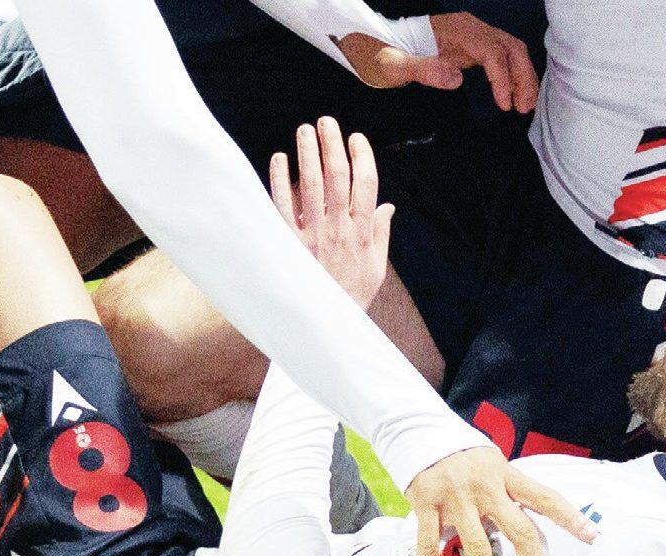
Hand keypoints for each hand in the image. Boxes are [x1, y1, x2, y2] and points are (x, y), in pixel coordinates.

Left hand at [270, 117, 393, 309]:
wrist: (323, 323)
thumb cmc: (352, 295)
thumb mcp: (376, 268)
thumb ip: (380, 234)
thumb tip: (387, 206)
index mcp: (362, 233)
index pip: (365, 185)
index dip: (362, 157)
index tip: (356, 138)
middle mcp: (338, 229)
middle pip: (337, 177)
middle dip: (332, 145)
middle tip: (327, 121)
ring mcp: (312, 235)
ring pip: (310, 185)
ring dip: (307, 154)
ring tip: (305, 130)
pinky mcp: (289, 242)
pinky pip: (282, 205)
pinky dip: (279, 180)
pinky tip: (278, 158)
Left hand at [335, 12, 537, 112]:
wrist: (373, 46)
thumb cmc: (380, 56)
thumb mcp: (392, 65)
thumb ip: (422, 69)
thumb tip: (456, 78)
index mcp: (455, 30)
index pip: (491, 51)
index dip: (502, 77)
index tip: (503, 104)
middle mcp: (469, 28)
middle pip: (510, 47)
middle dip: (522, 77)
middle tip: (522, 108)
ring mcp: (472, 36)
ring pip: (511, 51)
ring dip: (522, 77)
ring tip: (522, 106)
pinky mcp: (471, 48)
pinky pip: (501, 57)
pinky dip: (512, 75)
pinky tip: (511, 95)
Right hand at [407, 446, 598, 555]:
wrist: (422, 434)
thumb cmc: (468, 458)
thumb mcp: (496, 464)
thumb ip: (513, 490)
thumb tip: (541, 516)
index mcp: (507, 477)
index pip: (544, 498)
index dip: (569, 517)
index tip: (592, 537)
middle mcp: (485, 489)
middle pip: (517, 529)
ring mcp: (456, 499)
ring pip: (475, 545)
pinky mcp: (427, 505)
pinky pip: (427, 543)